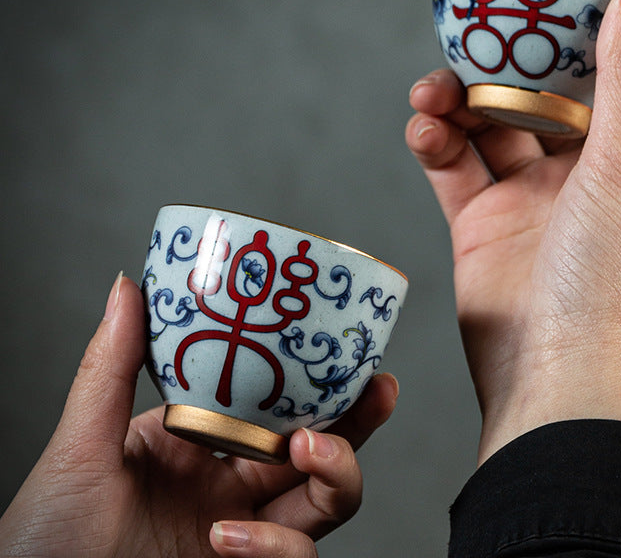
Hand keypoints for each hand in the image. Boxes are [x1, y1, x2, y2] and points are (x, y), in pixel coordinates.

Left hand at [0, 274, 397, 556]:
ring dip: (335, 472)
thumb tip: (128, 284)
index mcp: (205, 445)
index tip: (350, 351)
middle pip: (323, 452)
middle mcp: (233, 489)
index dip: (322, 382)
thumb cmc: (48, 535)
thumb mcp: (83, 442)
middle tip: (378, 390)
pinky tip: (226, 537)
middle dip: (359, 422)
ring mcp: (243, 536)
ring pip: (327, 505)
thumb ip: (111, 366)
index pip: (280, 407)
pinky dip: (273, 547)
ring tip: (307, 448)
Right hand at [406, 0, 620, 463]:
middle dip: (500, 69)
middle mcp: (583, 173)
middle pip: (537, 97)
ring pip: (487, 128)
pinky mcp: (482, 222)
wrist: (551, 375)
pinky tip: (422, 131)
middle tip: (464, 43)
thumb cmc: (607, 278)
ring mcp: (529, 198)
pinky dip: (435, 143)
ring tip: (428, 92)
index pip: (607, 76)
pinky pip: (454, 167)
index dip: (575, 36)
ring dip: (456, 103)